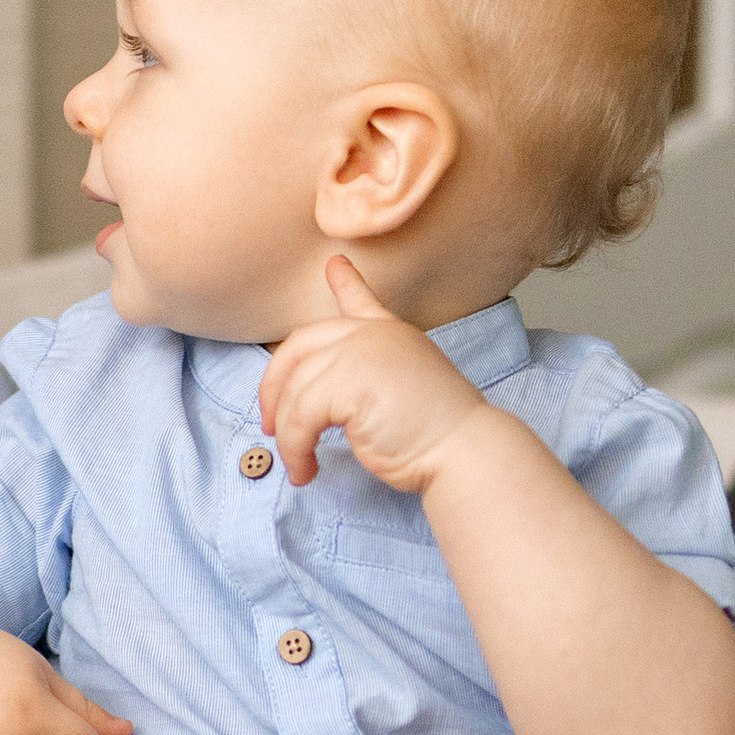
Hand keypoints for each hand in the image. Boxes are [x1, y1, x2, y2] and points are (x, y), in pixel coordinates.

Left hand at [259, 257, 481, 490]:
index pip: (361, 302)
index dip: (346, 283)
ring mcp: (361, 352)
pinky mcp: (349, 382)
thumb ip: (366, 378)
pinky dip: (295, 448)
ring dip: (288, 435)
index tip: (334, 264)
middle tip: (271, 425)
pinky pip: (300, 416)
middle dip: (274, 387)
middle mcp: (373, 335)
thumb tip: (323, 397)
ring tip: (298, 465)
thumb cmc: (435, 435)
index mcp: (390, 334)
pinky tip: (306, 469)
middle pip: (299, 347)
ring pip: (295, 390)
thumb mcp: (401, 390)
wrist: (464, 449)